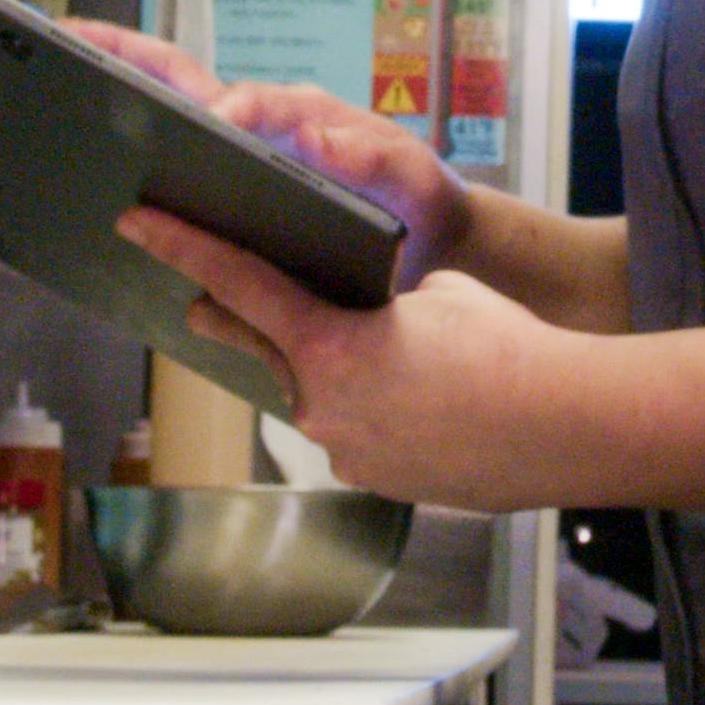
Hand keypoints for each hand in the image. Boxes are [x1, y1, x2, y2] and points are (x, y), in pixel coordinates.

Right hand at [61, 22, 471, 286]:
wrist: (434, 238)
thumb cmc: (419, 195)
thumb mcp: (408, 173)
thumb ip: (368, 154)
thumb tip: (309, 136)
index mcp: (292, 114)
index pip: (232, 96)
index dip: (201, 102)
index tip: (169, 109)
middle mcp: (259, 124)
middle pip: (178, 80)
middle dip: (118, 53)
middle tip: (58, 38)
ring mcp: (243, 154)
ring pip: (169, 121)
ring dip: (113, 107)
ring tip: (53, 111)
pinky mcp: (238, 192)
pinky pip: (181, 177)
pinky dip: (139, 171)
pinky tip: (102, 199)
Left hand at [119, 208, 577, 512]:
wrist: (567, 427)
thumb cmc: (509, 350)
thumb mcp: (439, 296)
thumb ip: (383, 304)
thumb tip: (374, 325)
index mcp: (330, 346)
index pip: (239, 284)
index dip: (183, 246)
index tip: (137, 223)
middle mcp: (323, 406)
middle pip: (262, 351)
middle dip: (231, 324)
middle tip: (198, 305)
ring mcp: (349, 452)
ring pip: (314, 400)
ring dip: (322, 374)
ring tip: (366, 355)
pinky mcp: (381, 481)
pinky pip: (356, 435)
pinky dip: (369, 412)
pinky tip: (411, 401)